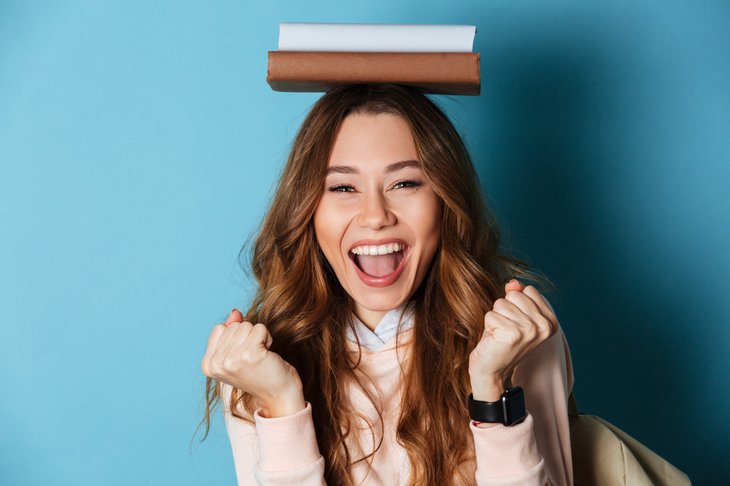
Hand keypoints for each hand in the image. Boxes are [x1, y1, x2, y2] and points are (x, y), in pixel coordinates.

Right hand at [201, 309, 305, 416]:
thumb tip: (235, 312)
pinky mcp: (250, 354)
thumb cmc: (259, 374)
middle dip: (247, 337)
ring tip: (260, 356)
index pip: (219, 328)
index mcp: (208, 365)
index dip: (235, 337)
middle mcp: (216, 364)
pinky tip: (267, 354)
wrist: (278, 396)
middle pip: (233, 326)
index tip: (242, 357)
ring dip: (258, 337)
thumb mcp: (237, 353)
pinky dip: (267, 338)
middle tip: (253, 358)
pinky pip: (259, 328)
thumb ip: (231, 331)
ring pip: (246, 325)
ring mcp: (232, 359)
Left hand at [469, 279, 557, 402]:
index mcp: (550, 320)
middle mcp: (544, 325)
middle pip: (514, 295)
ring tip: (500, 335)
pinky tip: (495, 340)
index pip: (528, 290)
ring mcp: (530, 330)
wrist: (492, 369)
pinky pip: (491, 315)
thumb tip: (512, 283)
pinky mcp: (512, 334)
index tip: (516, 323)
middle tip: (506, 329)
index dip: (516, 304)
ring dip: (495, 318)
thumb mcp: (514, 314)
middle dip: (504, 309)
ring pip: (501, 304)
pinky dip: (488, 326)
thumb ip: (516, 294)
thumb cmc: (502, 339)